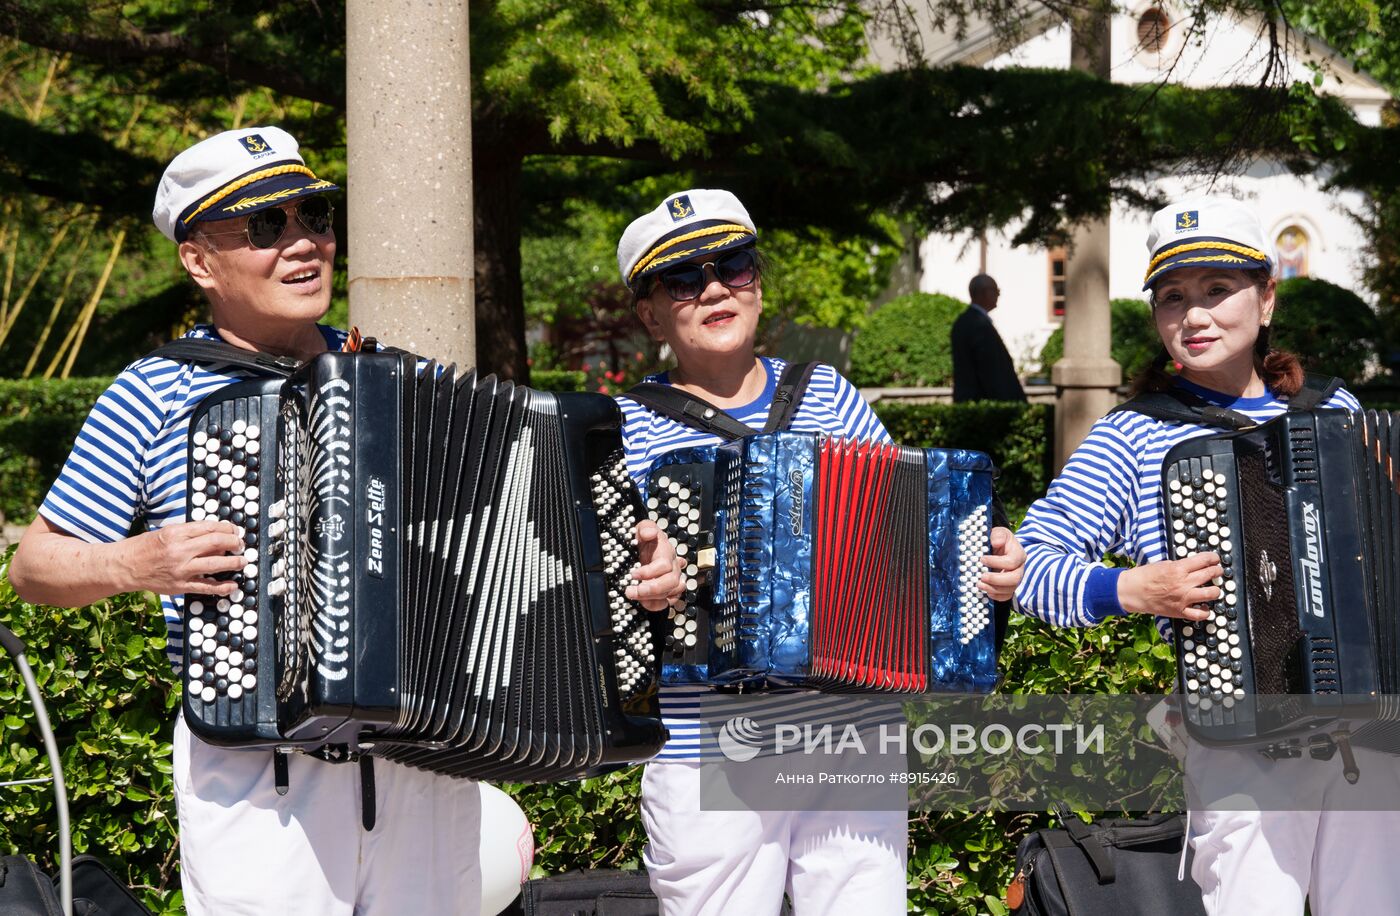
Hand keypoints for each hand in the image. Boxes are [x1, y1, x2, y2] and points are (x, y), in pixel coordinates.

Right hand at [123, 521, 246, 595]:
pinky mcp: (180, 586)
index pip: (210, 528)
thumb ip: (190, 534)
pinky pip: (206, 587)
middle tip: (240, 545)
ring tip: (242, 561)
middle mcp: (180, 550)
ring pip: (215, 565)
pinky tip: (232, 585)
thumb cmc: (146, 547)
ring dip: (233, 563)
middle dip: (234, 543)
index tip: (234, 532)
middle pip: (216, 544)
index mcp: (176, 533)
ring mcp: (181, 570)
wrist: (125, 566)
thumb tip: (217, 538)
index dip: (227, 529)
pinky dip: (222, 587)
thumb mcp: (167, 533)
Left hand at [626, 519, 684, 612]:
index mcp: (666, 552)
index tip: (633, 574)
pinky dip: (656, 605)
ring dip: (652, 598)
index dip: (649, 572)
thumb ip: (646, 527)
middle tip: (632, 591)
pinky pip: (669, 602)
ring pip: (671, 593)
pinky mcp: (669, 590)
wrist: (645, 548)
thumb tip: (649, 533)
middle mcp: (673, 567)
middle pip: (672, 582)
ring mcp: (672, 579)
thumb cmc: (643, 539)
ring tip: (633, 595)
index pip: (664, 565)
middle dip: (652, 589)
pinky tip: (643, 602)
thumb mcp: (642, 528)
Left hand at [979, 526, 1024, 601]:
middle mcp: (1020, 568)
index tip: (982, 559)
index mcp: (1019, 554)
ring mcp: (1015, 579)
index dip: (997, 562)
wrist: (999, 548)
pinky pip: (1006, 596)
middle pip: (1014, 579)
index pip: (1012, 561)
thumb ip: (998, 535)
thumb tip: (996, 542)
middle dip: (996, 579)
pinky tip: (986, 592)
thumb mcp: (999, 533)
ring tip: (978, 584)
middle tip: (982, 576)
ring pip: (1010, 589)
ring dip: (993, 589)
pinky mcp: (1009, 587)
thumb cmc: (999, 540)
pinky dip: (996, 596)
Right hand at [1116, 553, 1222, 620]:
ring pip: (1211, 594)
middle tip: (1217, 571)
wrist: (1131, 591)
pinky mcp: (1180, 611)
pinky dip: (1205, 611)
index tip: (1215, 559)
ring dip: (1215, 590)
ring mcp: (1183, 598)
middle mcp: (1183, 583)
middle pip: (1210, 574)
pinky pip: (1199, 614)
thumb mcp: (1163, 564)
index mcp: (1178, 568)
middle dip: (1217, 571)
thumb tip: (1192, 567)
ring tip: (1213, 589)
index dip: (1213, 559)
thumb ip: (1179, 565)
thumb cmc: (1144, 576)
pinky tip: (1204, 607)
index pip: (1204, 560)